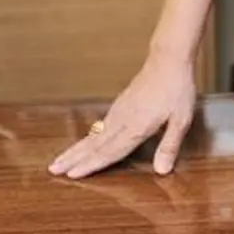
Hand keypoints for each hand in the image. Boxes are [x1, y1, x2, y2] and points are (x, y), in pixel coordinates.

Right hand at [48, 46, 195, 179]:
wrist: (168, 58)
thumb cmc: (177, 88)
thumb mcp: (181, 119)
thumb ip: (169, 145)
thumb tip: (162, 171)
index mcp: (136, 126)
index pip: (110, 151)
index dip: (92, 165)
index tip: (72, 175)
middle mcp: (123, 120)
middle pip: (95, 144)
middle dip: (73, 159)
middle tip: (52, 170)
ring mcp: (120, 110)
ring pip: (94, 134)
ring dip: (76, 148)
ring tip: (60, 159)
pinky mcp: (120, 104)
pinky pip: (100, 124)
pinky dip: (88, 136)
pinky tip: (85, 141)